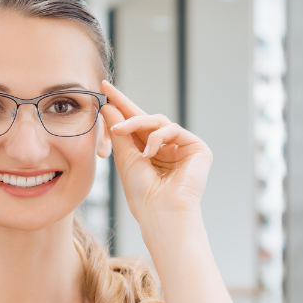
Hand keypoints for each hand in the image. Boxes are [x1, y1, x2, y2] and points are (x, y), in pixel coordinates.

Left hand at [100, 81, 212, 219]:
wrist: (161, 212)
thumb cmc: (142, 193)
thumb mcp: (125, 158)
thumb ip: (119, 131)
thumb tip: (108, 106)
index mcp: (151, 155)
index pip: (136, 127)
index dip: (121, 108)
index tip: (104, 90)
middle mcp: (168, 150)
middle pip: (147, 120)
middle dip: (125, 105)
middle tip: (107, 90)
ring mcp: (183, 148)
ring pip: (158, 122)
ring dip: (135, 123)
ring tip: (119, 131)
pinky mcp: (198, 149)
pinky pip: (173, 129)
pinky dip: (157, 137)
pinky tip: (149, 152)